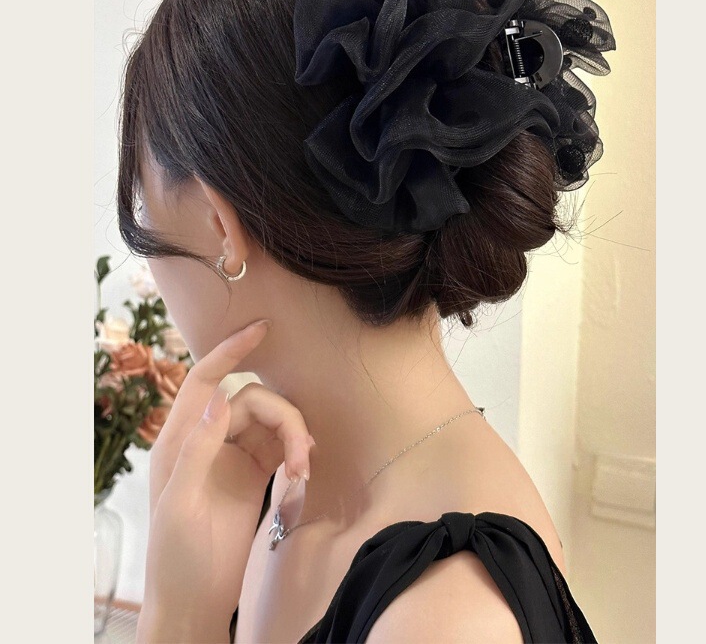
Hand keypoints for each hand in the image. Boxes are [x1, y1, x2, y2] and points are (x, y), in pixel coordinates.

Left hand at [136, 319, 313, 642]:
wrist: (195, 601)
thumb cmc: (175, 556)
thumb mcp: (179, 504)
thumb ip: (198, 450)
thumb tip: (220, 400)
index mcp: (180, 439)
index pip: (206, 380)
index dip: (231, 352)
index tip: (261, 330)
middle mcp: (208, 439)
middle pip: (253, 402)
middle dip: (284, 419)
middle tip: (302, 456)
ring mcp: (234, 456)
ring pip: (272, 421)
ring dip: (294, 437)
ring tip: (303, 470)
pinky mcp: (256, 474)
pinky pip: (281, 445)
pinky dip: (296, 450)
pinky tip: (303, 469)